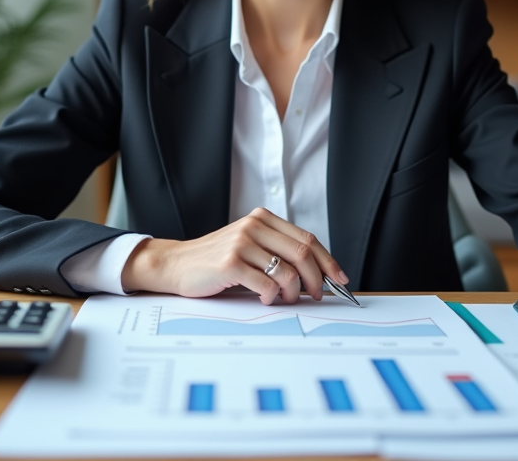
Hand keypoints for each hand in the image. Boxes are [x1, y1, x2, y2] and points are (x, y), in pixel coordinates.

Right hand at [120, 207, 349, 304]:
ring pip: (288, 272)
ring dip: (293, 293)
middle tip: (316, 295)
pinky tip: (265, 299)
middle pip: (303, 254)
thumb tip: (317, 274)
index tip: (339, 279)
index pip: (307, 239)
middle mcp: (254, 226)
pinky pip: (267, 286)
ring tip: (286, 299)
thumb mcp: (249, 245)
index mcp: (262, 219)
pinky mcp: (231, 263)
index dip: (328, 261)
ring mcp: (242, 243)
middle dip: (317, 280)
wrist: (177, 264)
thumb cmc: (215, 260)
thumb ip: (276, 250)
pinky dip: (272, 298)